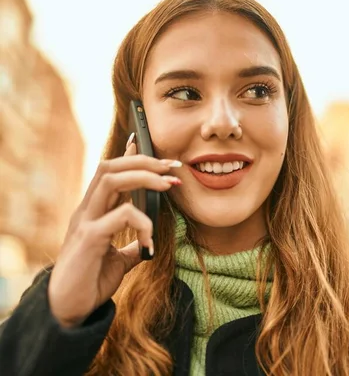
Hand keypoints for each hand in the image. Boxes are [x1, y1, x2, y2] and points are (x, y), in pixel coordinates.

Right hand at [48, 137, 181, 327]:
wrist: (69, 309)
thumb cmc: (91, 281)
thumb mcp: (117, 259)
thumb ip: (130, 245)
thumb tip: (146, 242)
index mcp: (94, 211)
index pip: (110, 172)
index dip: (130, 156)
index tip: (153, 146)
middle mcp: (87, 210)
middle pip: (110, 166)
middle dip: (144, 161)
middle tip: (173, 168)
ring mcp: (85, 222)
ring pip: (110, 179)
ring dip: (144, 177)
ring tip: (168, 186)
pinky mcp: (89, 239)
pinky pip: (120, 217)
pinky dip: (143, 224)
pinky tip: (150, 243)